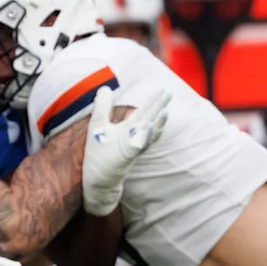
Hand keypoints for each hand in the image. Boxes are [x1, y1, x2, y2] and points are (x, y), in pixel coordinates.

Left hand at [82, 86, 169, 215]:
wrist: (97, 178)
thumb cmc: (98, 153)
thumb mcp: (98, 125)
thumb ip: (102, 107)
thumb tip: (105, 87)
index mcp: (129, 129)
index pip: (144, 112)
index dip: (154, 102)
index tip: (163, 89)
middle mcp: (134, 137)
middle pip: (150, 120)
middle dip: (159, 108)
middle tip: (170, 93)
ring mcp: (132, 147)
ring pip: (148, 134)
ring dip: (157, 124)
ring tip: (166, 112)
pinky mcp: (127, 157)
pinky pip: (138, 147)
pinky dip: (144, 138)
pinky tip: (147, 128)